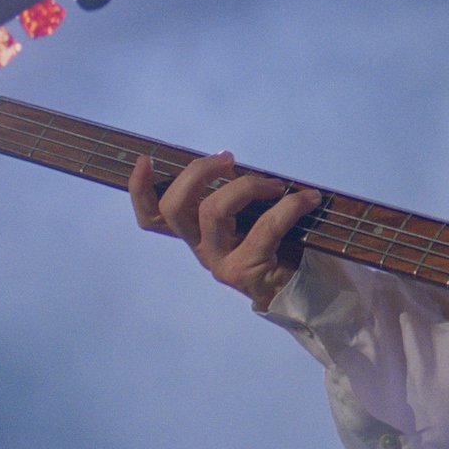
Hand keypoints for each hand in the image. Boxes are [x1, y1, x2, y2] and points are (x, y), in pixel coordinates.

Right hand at [128, 151, 321, 310]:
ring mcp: (220, 262)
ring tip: (275, 185)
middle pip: (174, 207)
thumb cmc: (277, 244)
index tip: (146, 160)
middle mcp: (200, 248)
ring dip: (245, 186)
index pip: (153, 217)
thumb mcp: (248, 216)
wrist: (302, 289)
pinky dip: (289, 207)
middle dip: (198, 172)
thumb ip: (234, 195)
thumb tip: (233, 160)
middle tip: (229, 159)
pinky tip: (308, 200)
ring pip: (212, 212)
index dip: (140, 190)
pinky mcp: (246, 271)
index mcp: (196, 233)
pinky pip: (264, 229)